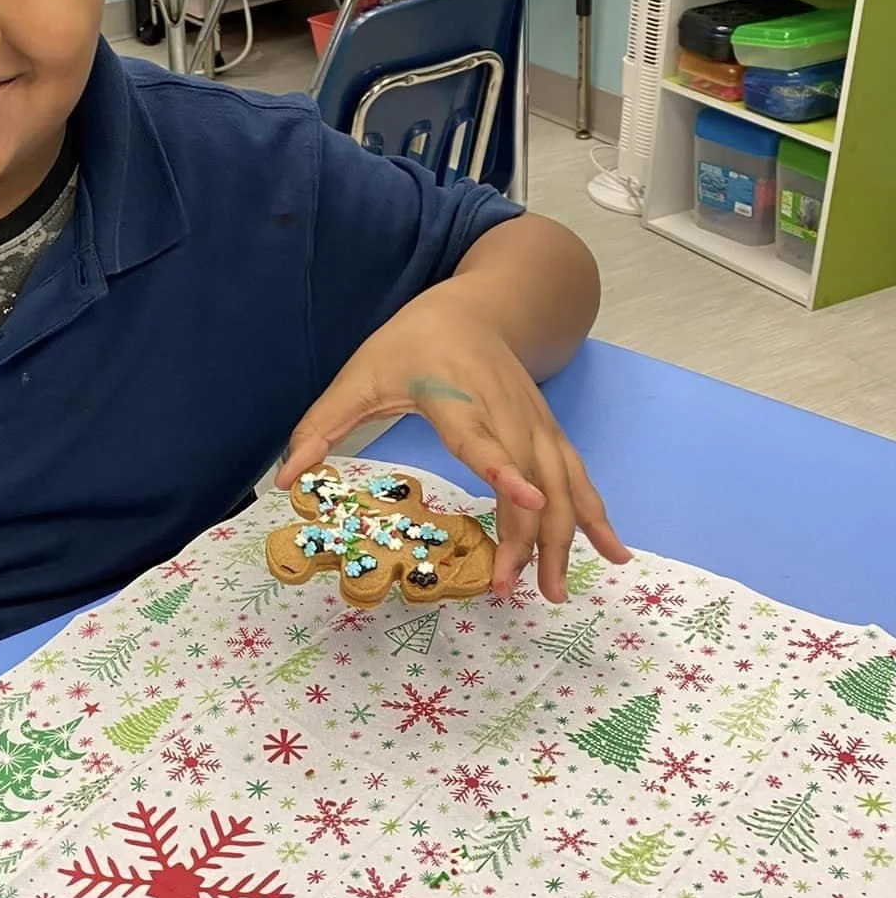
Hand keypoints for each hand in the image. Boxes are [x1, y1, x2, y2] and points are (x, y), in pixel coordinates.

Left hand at [277, 287, 628, 601]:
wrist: (476, 305)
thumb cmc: (410, 342)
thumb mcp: (358, 375)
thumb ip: (322, 426)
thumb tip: (285, 479)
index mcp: (453, 392)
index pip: (480, 436)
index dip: (503, 468)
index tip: (525, 500)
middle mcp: (505, 408)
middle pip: (528, 474)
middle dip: (524, 535)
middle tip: (506, 590)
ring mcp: (535, 421)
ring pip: (560, 482)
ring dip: (562, 537)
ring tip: (556, 591)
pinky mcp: (549, 431)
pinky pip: (576, 477)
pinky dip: (594, 515)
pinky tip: (613, 551)